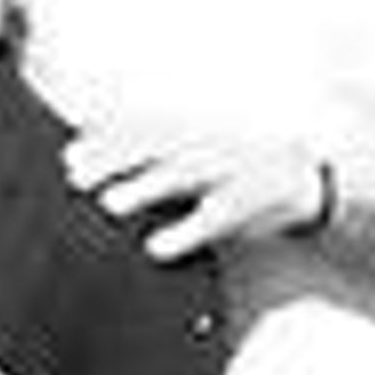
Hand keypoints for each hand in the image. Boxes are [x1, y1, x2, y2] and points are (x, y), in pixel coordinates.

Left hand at [63, 125, 328, 263]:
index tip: (69, 157)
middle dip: (117, 158)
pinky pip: (216, 216)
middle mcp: (209, 143)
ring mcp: (232, 170)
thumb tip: (73, 156)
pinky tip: (155, 248)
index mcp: (193, 130)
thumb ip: (141, 154)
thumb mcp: (189, 151)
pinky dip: (185, 231)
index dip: (106, 139)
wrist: (304, 178)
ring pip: (184, 173)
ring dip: (146, 185)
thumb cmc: (229, 168)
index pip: (143, 127)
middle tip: (77, 178)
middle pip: (157, 145)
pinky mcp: (251, 203)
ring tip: (110, 202)